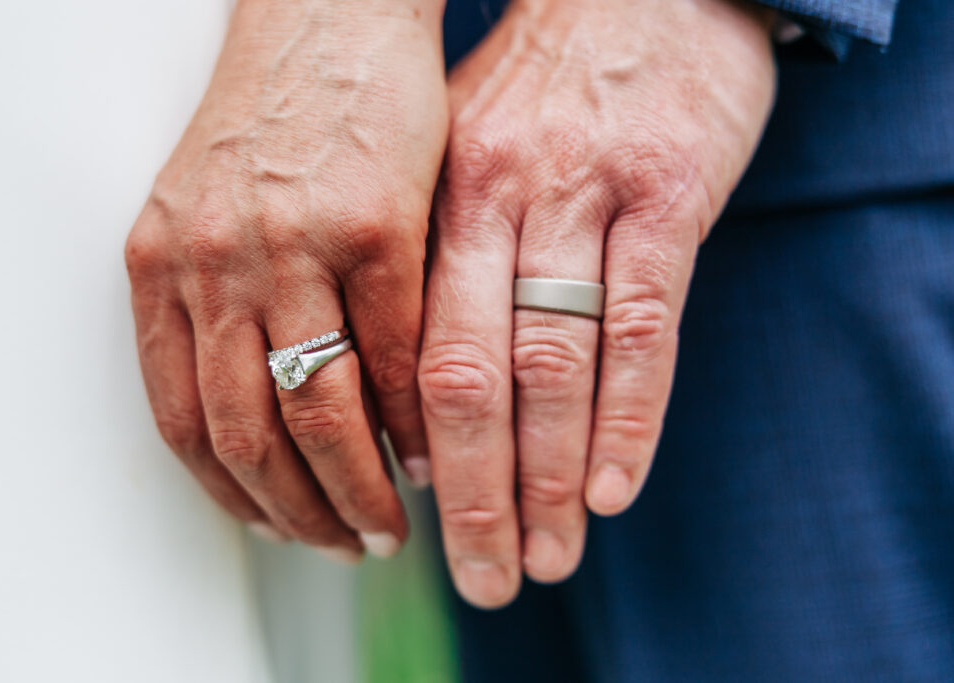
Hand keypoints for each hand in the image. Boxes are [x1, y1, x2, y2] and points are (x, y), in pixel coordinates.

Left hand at [125, 0, 446, 559]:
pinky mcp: (376, 227)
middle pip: (251, 435)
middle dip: (300, 512)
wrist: (326, 21)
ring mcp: (295, 246)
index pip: (184, 421)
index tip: (274, 527)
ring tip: (389, 520)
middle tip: (342, 543)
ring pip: (321, 410)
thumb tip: (262, 420)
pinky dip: (416, 419)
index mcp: (163, 267)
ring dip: (359, 486)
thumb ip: (217, 313)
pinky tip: (432, 448)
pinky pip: (396, 353)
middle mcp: (216, 264)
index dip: (232, 495)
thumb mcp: (205, 214)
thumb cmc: (274, 119)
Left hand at [419, 0, 775, 604]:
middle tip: (481, 576)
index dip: (404, 447)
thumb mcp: (464, 150)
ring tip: (546, 558)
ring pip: (554, 364)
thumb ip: (440, 253)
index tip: (410, 518)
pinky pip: (644, 325)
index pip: (406, 349)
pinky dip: (628, 417)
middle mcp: (500, 202)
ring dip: (549, 478)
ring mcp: (586, 197)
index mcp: (439, 197)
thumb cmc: (545, 78)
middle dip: (472, 493)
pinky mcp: (670, 196)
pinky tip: (613, 489)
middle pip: (468, 376)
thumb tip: (415, 375)